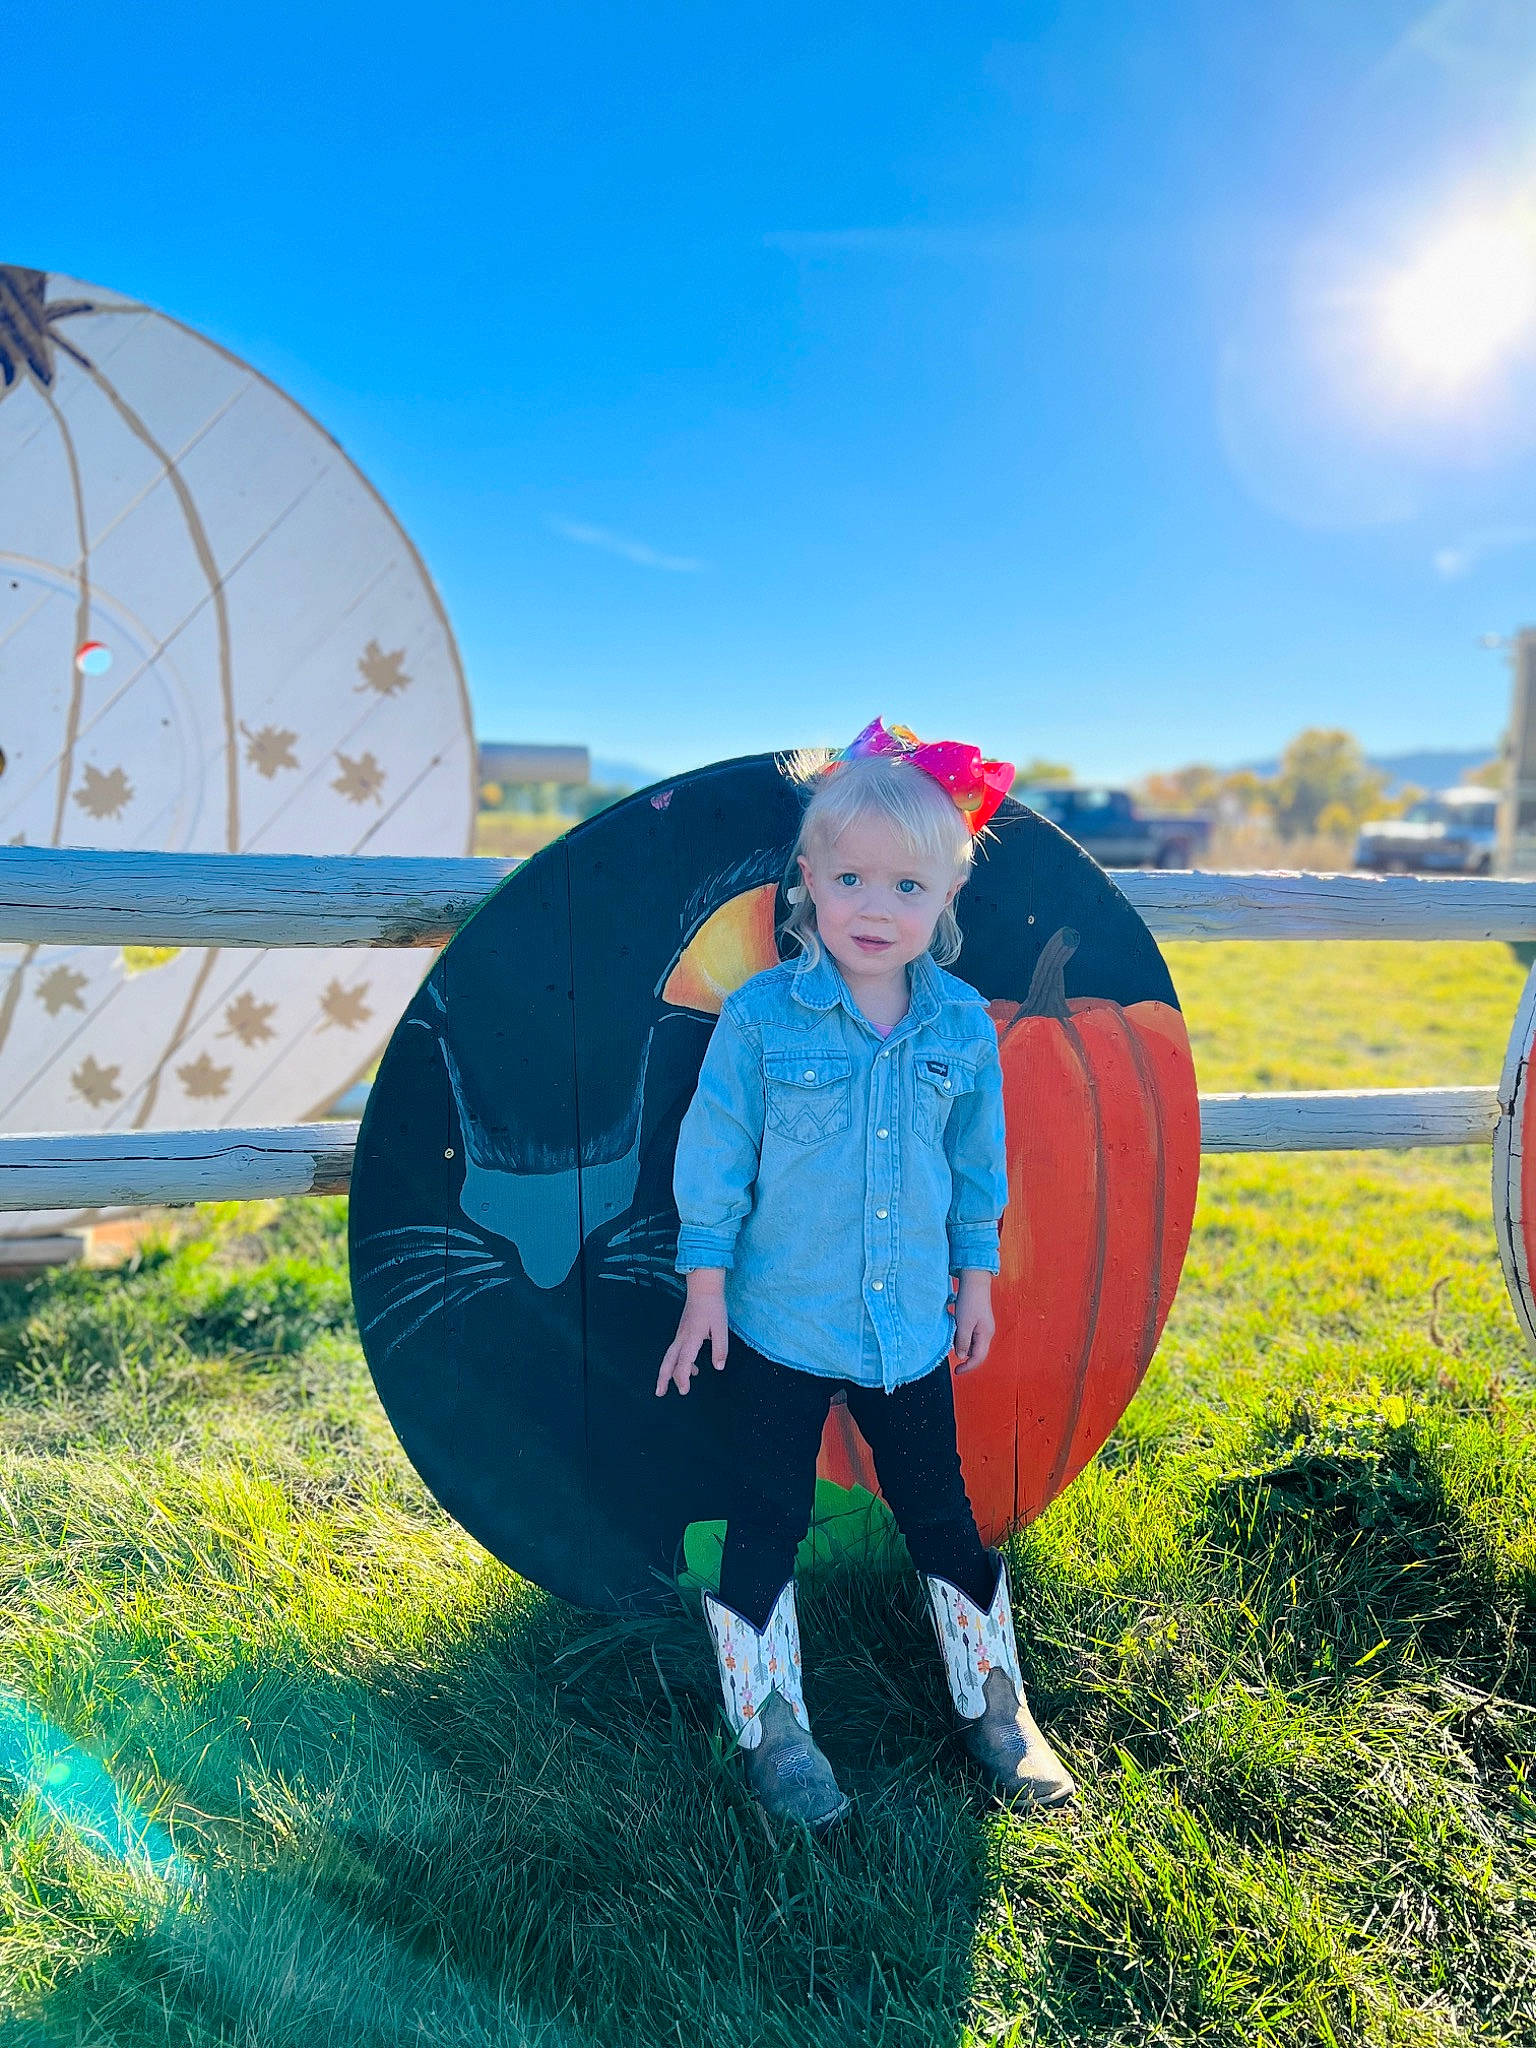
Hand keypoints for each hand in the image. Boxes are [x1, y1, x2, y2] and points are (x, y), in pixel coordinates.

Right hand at [656, 1270, 728, 1395]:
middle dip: (663, 1378)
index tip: (684, 1391)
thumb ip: (720, 1348)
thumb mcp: (721, 1327)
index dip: (682, 1378)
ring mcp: (680, 1334)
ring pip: (670, 1356)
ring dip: (669, 1372)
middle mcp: (682, 1337)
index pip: (683, 1362)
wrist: (703, 1288)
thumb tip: (718, 1367)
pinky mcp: (682, 1332)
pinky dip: (680, 1362)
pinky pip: (677, 1351)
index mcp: (691, 1337)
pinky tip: (693, 1368)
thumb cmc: (713, 1307)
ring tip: (672, 1386)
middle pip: (668, 1361)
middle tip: (659, 1393)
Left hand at [950, 1270, 994, 1374]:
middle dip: (965, 1358)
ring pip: (973, 1344)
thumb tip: (961, 1356)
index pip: (978, 1358)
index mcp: (985, 1335)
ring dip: (962, 1346)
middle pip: (977, 1353)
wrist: (975, 1282)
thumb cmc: (969, 1301)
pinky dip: (962, 1337)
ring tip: (952, 1342)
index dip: (967, 1367)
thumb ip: (962, 1341)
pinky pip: (971, 1335)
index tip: (956, 1372)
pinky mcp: (979, 1321)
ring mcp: (984, 1327)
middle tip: (953, 1360)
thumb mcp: (963, 1323)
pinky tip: (955, 1332)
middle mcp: (987, 1333)